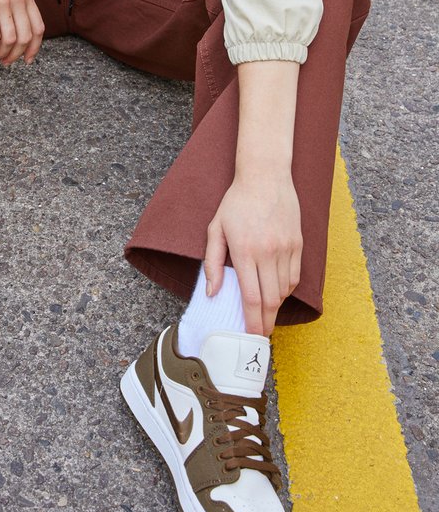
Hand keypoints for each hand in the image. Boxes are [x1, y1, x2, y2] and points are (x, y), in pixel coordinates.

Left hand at [204, 172, 301, 336]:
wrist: (265, 177)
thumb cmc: (236, 203)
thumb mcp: (216, 229)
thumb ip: (212, 263)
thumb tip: (212, 292)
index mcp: (245, 250)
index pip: (251, 296)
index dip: (252, 319)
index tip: (251, 334)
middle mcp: (268, 252)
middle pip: (270, 299)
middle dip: (266, 320)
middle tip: (261, 333)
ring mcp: (286, 248)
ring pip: (284, 290)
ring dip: (275, 305)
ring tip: (267, 313)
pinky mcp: (298, 244)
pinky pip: (294, 276)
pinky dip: (286, 289)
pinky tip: (277, 292)